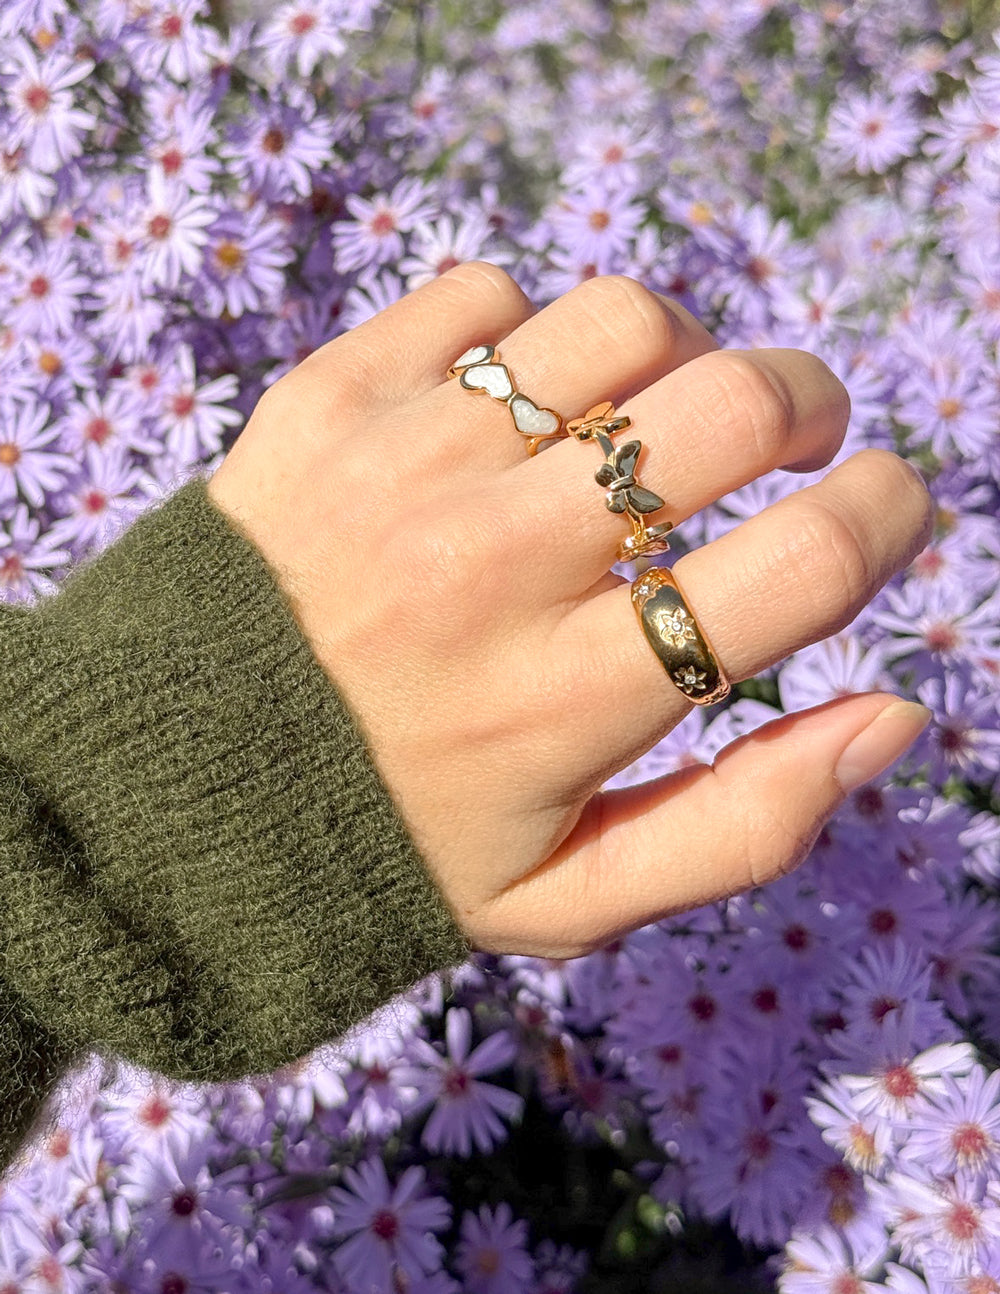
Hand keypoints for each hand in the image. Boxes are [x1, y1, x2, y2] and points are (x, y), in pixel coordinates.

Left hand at [206, 264, 933, 958]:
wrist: (166, 789)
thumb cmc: (390, 846)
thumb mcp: (571, 896)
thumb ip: (746, 824)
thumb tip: (895, 715)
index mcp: (569, 698)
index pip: (802, 566)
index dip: (890, 514)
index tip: (889, 505)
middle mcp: (493, 567)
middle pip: (732, 407)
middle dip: (810, 403)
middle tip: (798, 437)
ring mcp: (403, 466)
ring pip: (622, 319)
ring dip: (684, 351)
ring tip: (660, 409)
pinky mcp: (328, 399)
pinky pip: (487, 297)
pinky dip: (536, 338)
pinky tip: (515, 413)